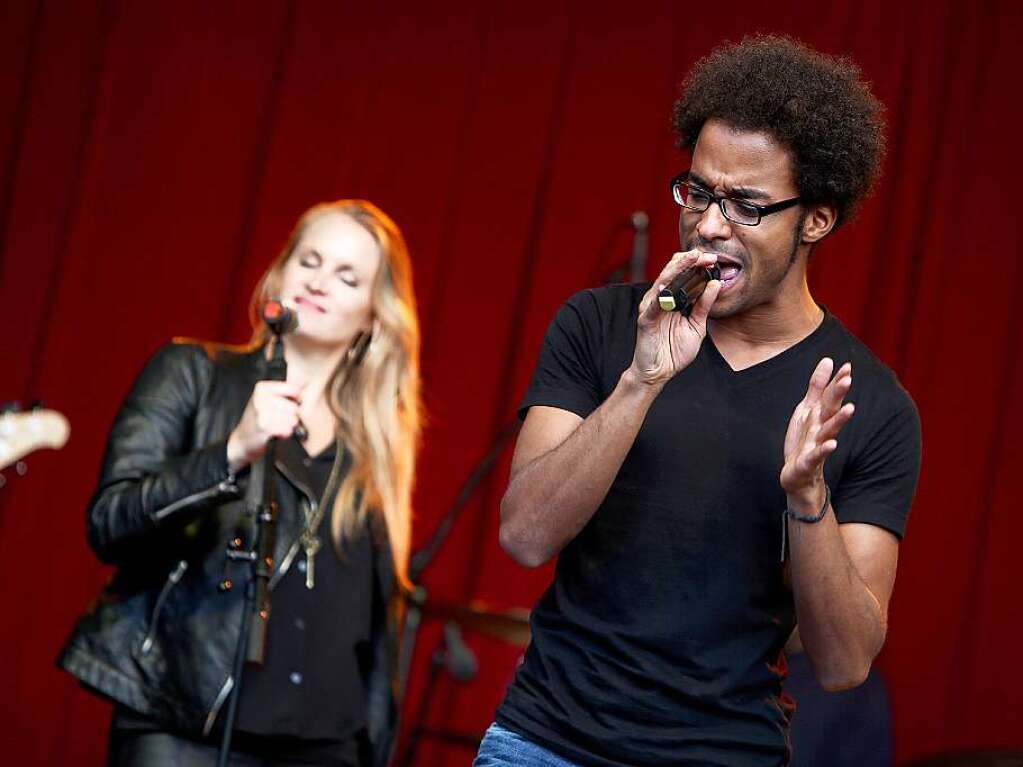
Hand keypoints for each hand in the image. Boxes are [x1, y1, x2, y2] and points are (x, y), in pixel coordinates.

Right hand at [226, 378, 305, 469]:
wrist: (242, 440)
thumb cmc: (259, 421)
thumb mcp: (268, 402)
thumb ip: (286, 395)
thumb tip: (307, 387)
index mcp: (262, 388)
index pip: (294, 390)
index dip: (295, 402)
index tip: (286, 408)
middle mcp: (260, 397)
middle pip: (294, 407)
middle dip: (290, 417)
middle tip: (279, 421)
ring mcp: (261, 411)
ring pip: (293, 419)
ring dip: (288, 427)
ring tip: (276, 427)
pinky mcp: (263, 426)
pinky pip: (287, 430)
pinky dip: (284, 434)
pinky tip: (275, 434)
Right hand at [629, 250, 720, 386]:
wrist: (659, 371)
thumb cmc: (674, 350)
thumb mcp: (697, 325)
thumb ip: (704, 305)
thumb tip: (715, 283)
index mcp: (673, 298)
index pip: (682, 273)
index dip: (697, 264)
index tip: (714, 259)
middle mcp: (660, 298)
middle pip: (672, 271)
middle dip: (690, 261)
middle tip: (706, 255)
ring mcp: (651, 308)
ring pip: (662, 281)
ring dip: (677, 269)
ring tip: (691, 259)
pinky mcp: (645, 320)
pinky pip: (653, 305)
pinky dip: (660, 296)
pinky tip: (668, 287)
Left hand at [780, 358, 854, 506]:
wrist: (798, 476)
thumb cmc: (804, 440)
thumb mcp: (807, 411)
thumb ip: (817, 387)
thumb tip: (829, 360)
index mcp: (820, 416)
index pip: (830, 396)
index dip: (837, 382)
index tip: (847, 366)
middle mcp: (821, 429)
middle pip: (831, 410)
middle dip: (838, 395)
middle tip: (848, 378)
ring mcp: (817, 446)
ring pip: (829, 431)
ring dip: (839, 421)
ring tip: (850, 408)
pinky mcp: (808, 463)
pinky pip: (817, 456)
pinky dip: (824, 450)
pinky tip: (832, 444)